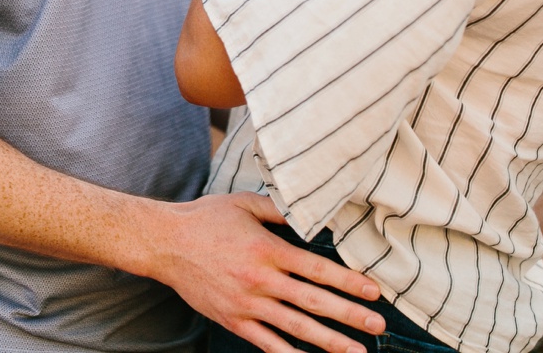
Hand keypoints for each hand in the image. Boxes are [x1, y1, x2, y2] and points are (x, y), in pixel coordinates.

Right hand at [147, 192, 384, 352]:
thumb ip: (280, 210)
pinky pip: (267, 343)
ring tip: (356, 352)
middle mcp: (260, 280)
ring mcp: (247, 304)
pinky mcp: (234, 320)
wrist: (165, 243)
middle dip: (349, 315)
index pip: (317, 269)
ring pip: (296, 327)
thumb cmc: (206, 218)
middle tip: (377, 324)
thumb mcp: (244, 204)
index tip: (374, 290)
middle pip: (313, 301)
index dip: (349, 281)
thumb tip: (312, 214)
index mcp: (267, 250)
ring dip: (329, 342)